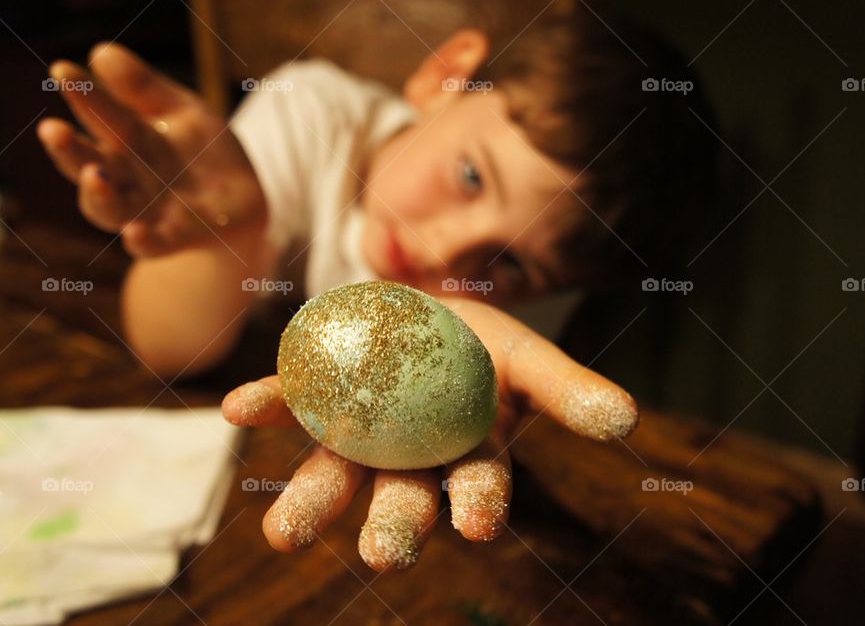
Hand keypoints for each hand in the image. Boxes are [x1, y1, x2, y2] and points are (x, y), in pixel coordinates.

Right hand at [37, 43, 264, 256]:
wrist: (241, 203)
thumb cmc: (202, 152)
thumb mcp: (183, 110)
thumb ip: (145, 88)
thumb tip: (101, 52)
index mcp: (126, 140)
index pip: (97, 116)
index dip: (81, 94)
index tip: (63, 69)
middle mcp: (127, 178)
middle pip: (88, 165)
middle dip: (68, 150)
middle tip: (52, 129)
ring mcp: (148, 210)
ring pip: (109, 209)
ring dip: (98, 195)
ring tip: (95, 175)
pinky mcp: (176, 237)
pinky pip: (154, 244)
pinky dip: (143, 241)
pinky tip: (136, 233)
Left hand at [221, 297, 637, 571]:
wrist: (421, 308)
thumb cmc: (480, 341)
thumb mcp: (527, 356)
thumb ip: (567, 391)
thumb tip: (627, 420)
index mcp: (464, 453)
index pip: (476, 486)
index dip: (479, 504)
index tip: (480, 526)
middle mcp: (407, 456)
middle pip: (400, 497)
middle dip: (393, 526)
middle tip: (384, 557)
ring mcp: (356, 428)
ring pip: (334, 471)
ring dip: (309, 501)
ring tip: (282, 535)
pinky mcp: (316, 391)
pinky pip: (289, 400)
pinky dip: (267, 402)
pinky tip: (238, 408)